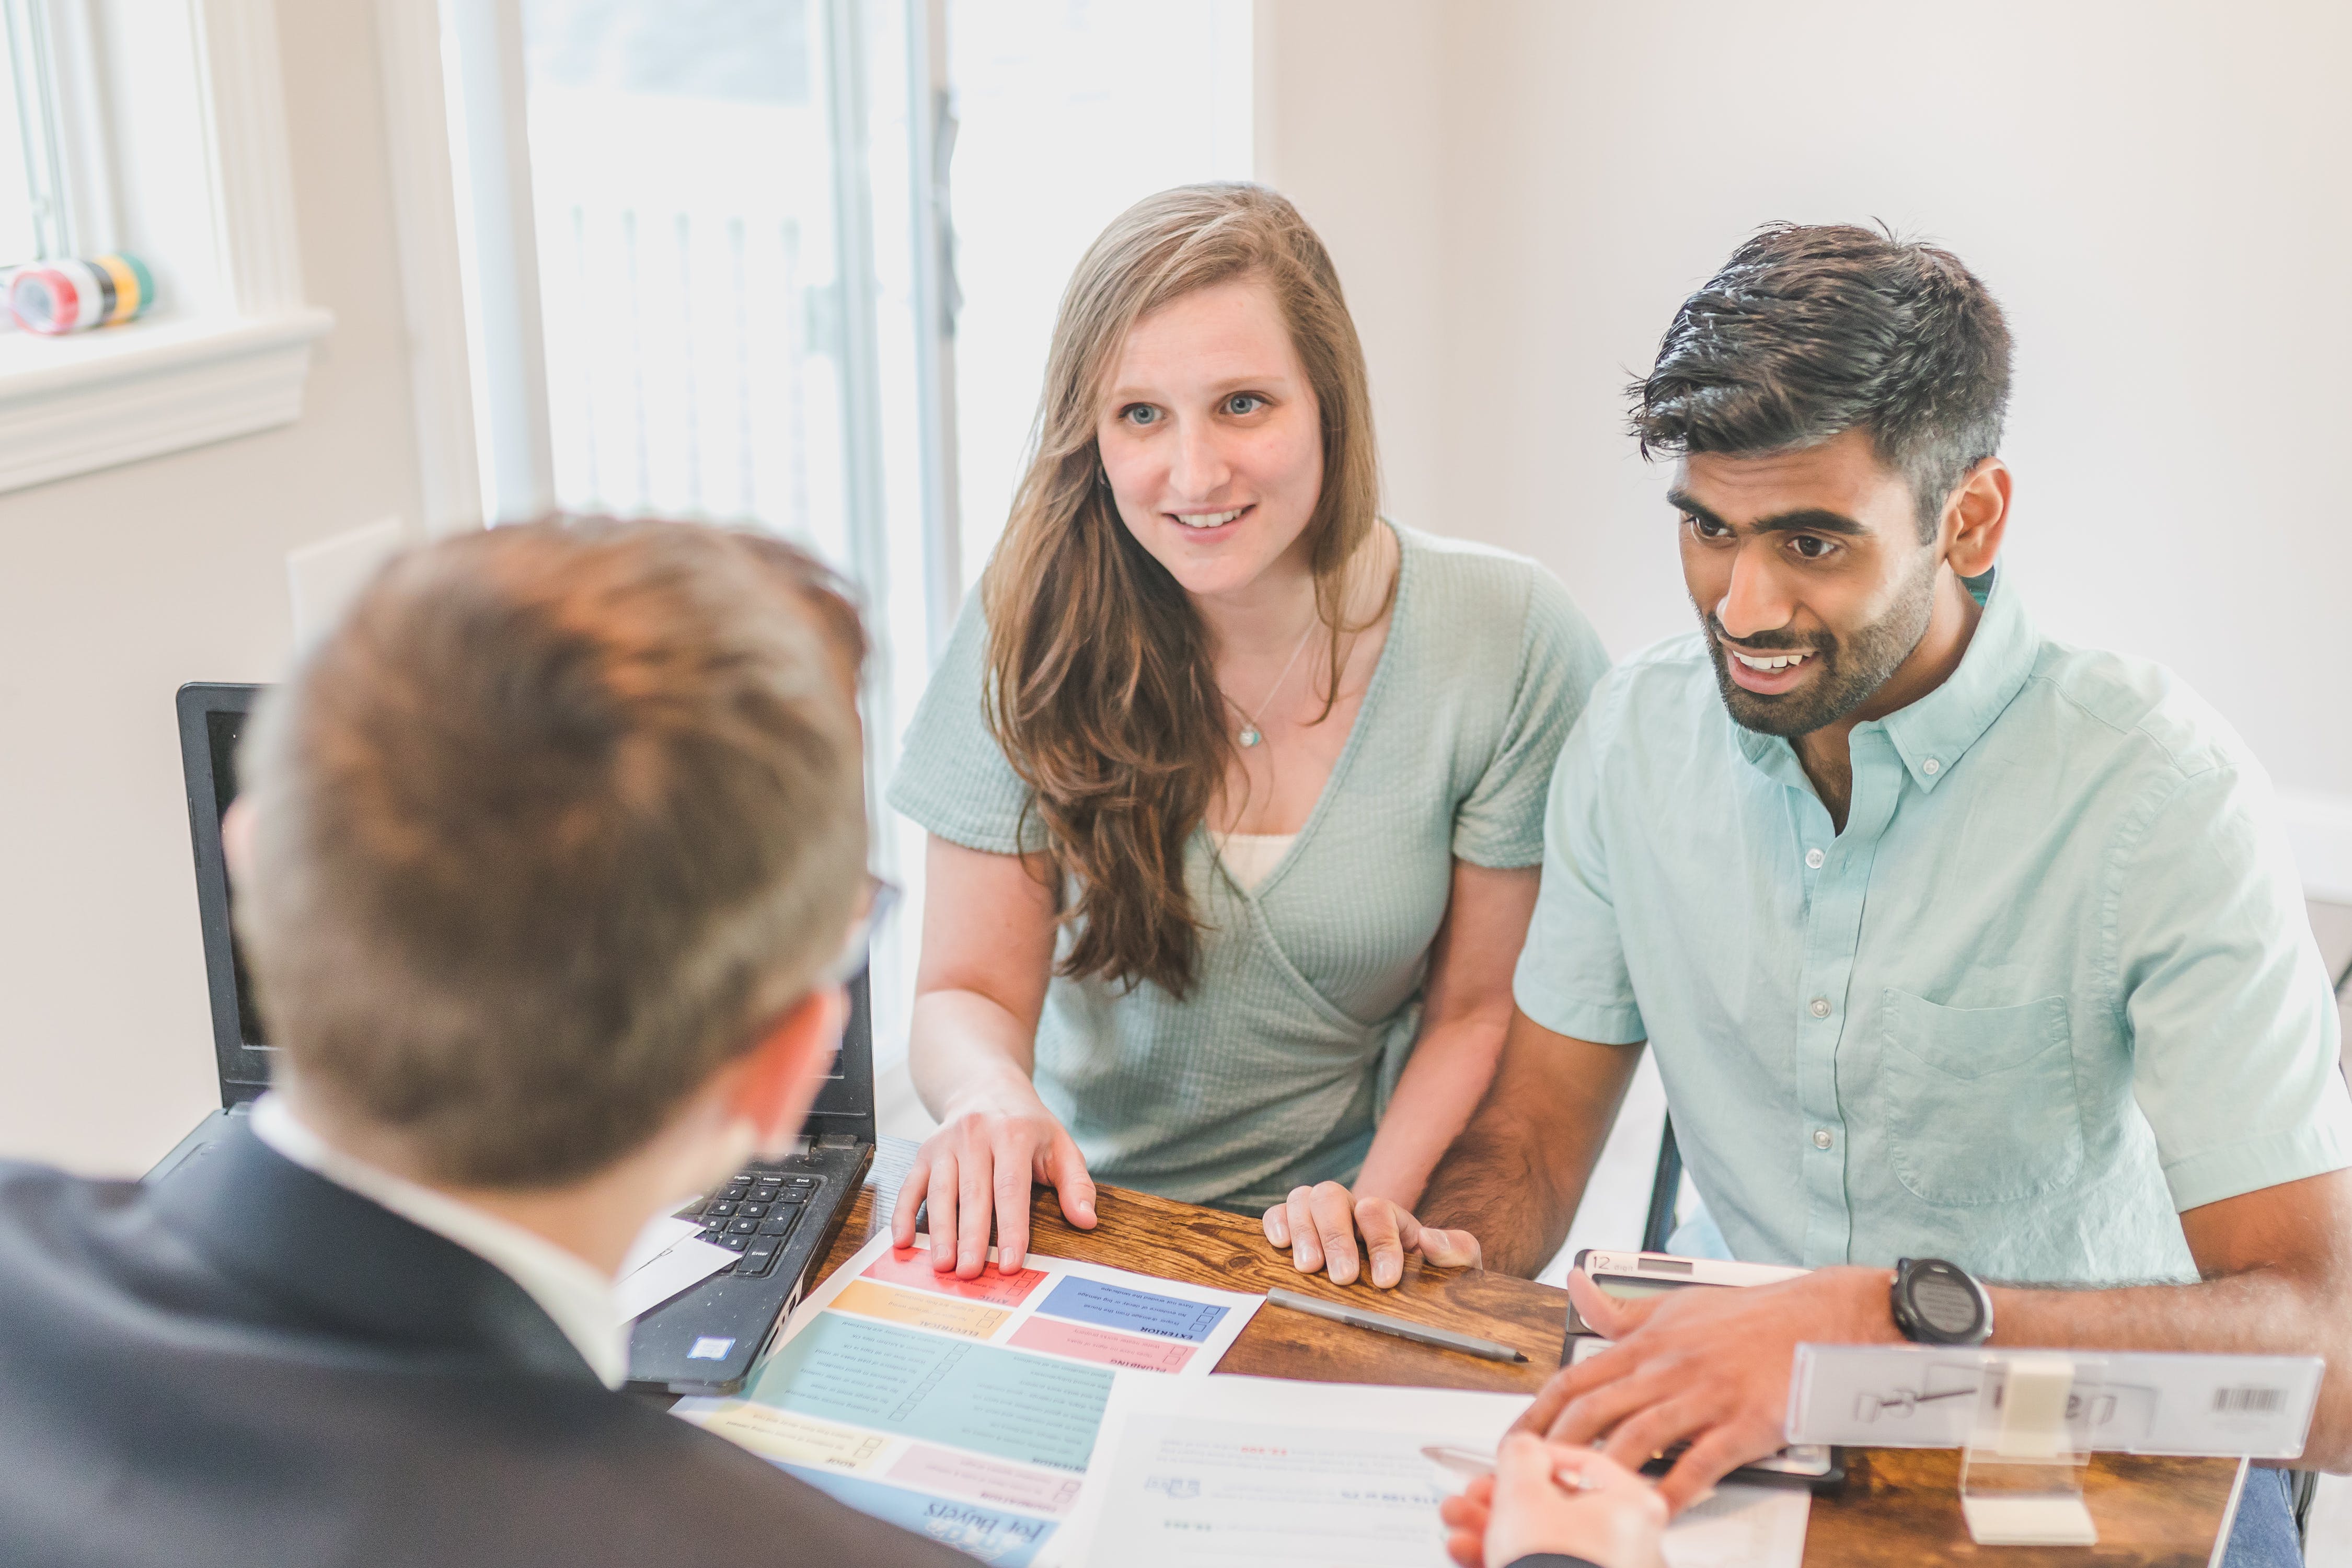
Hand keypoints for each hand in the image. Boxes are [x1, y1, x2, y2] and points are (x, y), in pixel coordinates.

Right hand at [890, 1096, 1095, 1275]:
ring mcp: (946, 1143)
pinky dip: (902, 1213)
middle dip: (970, 1238)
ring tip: (942, 1265)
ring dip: (939, 1232)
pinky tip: (902, 1241)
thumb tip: (1087, 1220)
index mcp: (1013, 1135)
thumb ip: (1076, 1183)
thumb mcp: (1060, 1145)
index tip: (1010, 1262)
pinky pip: (910, 1185)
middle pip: (972, 1195)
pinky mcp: (924, 1152)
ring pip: (940, 1192)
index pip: (1011, 1188)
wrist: (987, 1087)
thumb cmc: (1028, 1125)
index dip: (1010, 1228)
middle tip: (970, 1273)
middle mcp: (975, 1136)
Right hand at [1261, 1180, 1482, 1286]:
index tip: (1385, 1280)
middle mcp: (1352, 1208)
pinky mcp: (1297, 1229)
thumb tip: (1430, 1240)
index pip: (1378, 1211)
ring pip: (1302, 1198)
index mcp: (1390, 1216)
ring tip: (1309, 1268)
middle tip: (1342, 1277)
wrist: (1405, 1283)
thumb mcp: (1459, 1262)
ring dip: (1303, 1231)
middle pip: (1332, 1196)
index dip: (1381, 1243)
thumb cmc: (1430, 1273)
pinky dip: (1276, 1223)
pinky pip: (1277, 1213)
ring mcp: (1322, 1216)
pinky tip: (1281, 1245)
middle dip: (1335, 1236)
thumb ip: (1457, 1249)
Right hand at [1439, 1435, 1666, 1567]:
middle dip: (1497, 1499)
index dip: (1531, 1457)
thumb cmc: (1554, 1565)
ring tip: (1455, 1523)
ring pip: (1541, 1541)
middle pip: (1553, 1506)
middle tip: (1470, 1495)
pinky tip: (1466, 1551)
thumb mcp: (1522, 1491)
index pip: (1580, 1462)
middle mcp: (1631, 1541)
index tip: (1503, 1462)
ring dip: (1489, 1528)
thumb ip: (1520, 1456)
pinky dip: (1504, 1558)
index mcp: (1633, 1505)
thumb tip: (1522, 1447)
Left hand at [1516, 1264, 1897, 1511]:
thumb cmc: (1745, 1317)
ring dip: (1603, 1473)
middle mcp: (1667, 1369)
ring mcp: (1705, 1396)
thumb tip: (1575, 1285)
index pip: (1574, 1379)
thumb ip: (1618, 1309)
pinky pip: (1701, 1462)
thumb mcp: (1672, 1303)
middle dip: (1555, 1449)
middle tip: (1532, 1483)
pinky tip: (1654, 1513)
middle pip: (1594, 1411)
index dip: (1536, 1414)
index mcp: (1646, 1345)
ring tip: (1577, 1502)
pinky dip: (1675, 1491)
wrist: (1816, 1319)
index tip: (1512, 1445)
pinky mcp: (1744, 1423)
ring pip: (1638, 1437)